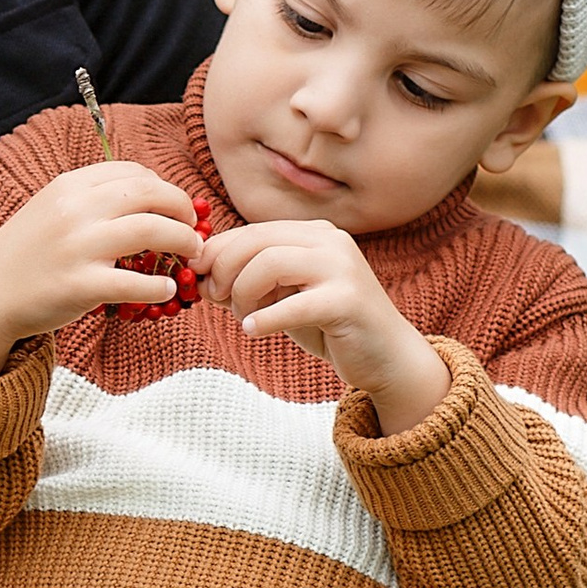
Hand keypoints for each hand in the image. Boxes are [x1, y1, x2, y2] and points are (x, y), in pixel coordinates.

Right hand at [0, 163, 204, 376]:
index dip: (163, 187)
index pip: (133, 172)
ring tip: (190, 253)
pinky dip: (161, 286)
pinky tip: (166, 289)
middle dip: (182, 209)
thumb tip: (149, 194)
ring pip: (152, 230)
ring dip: (183, 240)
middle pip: (150, 194)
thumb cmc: (25, 253)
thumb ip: (91, 199)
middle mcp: (75, 210)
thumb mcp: (51, 208)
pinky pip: (137, 283)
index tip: (174, 205)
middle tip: (193, 228)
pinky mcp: (81, 286)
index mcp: (69, 186)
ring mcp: (78, 248)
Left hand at [198, 217, 450, 432]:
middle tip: (214, 298)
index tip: (199, 277)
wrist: (386, 357)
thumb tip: (201, 271)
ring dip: (243, 294)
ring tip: (245, 317)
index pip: (252, 231)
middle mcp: (330, 241)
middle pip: (255, 242)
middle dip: (224, 271)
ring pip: (268, 265)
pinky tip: (254, 331)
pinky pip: (290, 306)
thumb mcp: (284, 296)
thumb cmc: (329, 326)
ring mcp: (341, 268)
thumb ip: (251, 279)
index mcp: (313, 233)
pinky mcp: (347, 301)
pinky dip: (263, 320)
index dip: (217, 252)